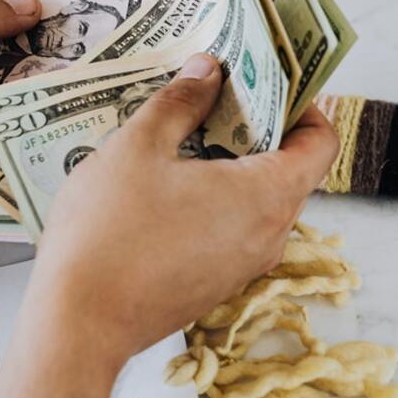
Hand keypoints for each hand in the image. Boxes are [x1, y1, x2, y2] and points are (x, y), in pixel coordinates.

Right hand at [29, 53, 338, 361]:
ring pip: (259, 201)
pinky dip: (217, 199)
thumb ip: (181, 101)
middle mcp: (269, 235)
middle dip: (261, 127)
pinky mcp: (215, 285)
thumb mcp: (138, 147)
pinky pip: (234, 230)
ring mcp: (243, 266)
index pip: (321, 142)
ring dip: (235, 164)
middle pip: (292, 169)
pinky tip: (169, 181)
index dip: (304, 104)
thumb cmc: (109, 233)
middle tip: (219, 94)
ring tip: (187, 132)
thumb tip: (209, 70)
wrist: (76, 327)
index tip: (268, 81)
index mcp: (266, 195)